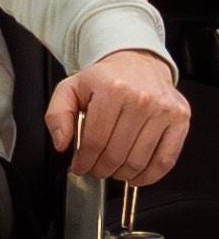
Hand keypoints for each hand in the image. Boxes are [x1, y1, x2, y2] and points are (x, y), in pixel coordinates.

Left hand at [44, 49, 189, 185]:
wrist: (136, 62)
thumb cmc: (104, 78)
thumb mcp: (71, 88)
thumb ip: (57, 114)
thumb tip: (61, 143)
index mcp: (111, 89)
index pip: (95, 139)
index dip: (84, 160)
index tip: (79, 167)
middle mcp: (140, 99)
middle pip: (116, 153)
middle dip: (100, 169)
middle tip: (94, 170)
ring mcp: (163, 110)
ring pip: (139, 161)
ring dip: (121, 174)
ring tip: (111, 171)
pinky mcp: (180, 119)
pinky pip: (165, 160)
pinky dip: (149, 176)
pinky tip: (135, 176)